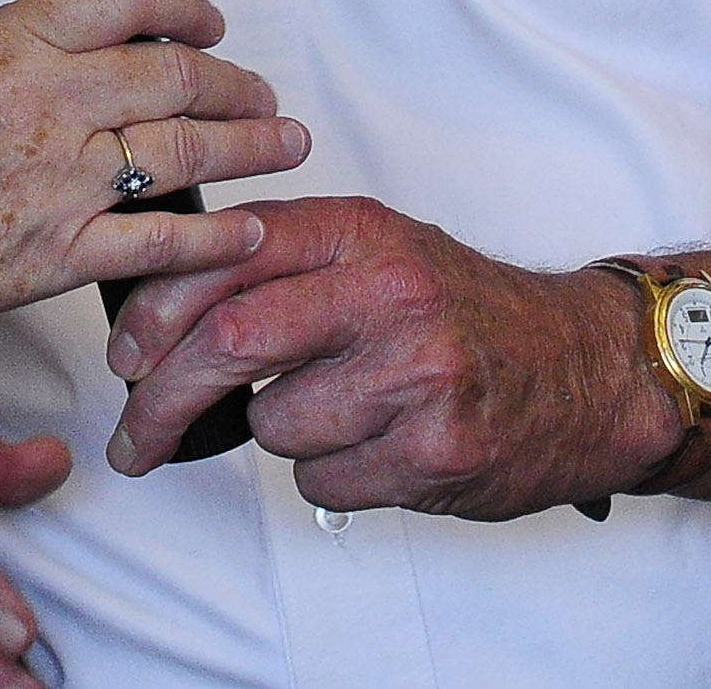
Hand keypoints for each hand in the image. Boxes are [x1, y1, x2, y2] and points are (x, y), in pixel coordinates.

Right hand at [0, 0, 307, 340]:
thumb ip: (6, 55)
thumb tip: (60, 48)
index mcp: (7, 47)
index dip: (182, 4)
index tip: (207, 20)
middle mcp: (43, 107)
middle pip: (174, 78)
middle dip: (236, 83)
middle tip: (262, 92)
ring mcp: (57, 184)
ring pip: (184, 153)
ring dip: (248, 147)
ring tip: (282, 143)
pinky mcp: (57, 257)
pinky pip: (160, 241)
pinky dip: (214, 236)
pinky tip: (246, 228)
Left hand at [103, 197, 675, 517]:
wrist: (587, 366)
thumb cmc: (461, 309)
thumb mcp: (373, 251)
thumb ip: (279, 263)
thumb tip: (157, 310)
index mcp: (357, 231)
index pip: (223, 256)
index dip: (153, 310)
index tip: (123, 356)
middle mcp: (386, 291)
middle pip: (229, 343)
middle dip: (163, 399)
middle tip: (135, 435)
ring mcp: (417, 372)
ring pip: (276, 423)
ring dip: (277, 434)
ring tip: (330, 414)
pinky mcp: (438, 448)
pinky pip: (326, 479)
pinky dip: (329, 474)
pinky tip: (374, 445)